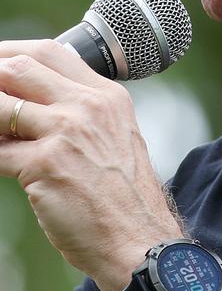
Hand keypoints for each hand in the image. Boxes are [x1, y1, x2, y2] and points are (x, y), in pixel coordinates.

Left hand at [0, 40, 181, 290]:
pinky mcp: (46, 164)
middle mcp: (88, 106)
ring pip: (1, 106)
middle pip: (21, 67)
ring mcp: (67, 132)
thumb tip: (21, 103)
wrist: (138, 239)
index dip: (11, 52)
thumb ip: (78, 113)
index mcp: (107, 96)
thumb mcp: (113, 137)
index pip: (50, 51)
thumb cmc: (122, 196)